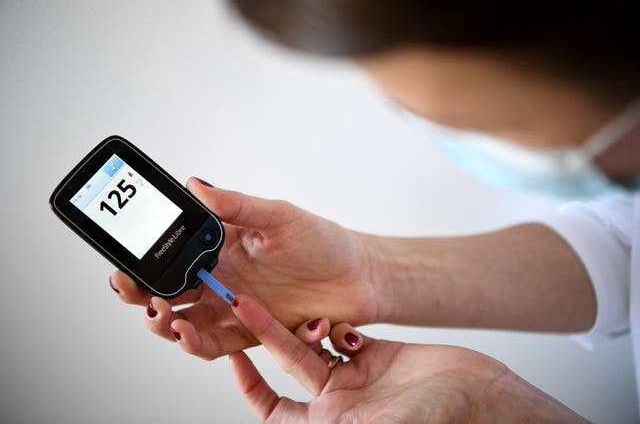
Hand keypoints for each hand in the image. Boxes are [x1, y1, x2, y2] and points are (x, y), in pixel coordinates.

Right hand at [110, 177, 379, 358]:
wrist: (359, 276)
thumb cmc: (323, 241)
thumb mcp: (279, 216)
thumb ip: (237, 205)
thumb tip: (195, 184)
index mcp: (221, 244)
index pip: (172, 252)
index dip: (145, 259)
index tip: (126, 260)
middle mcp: (221, 277)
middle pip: (168, 290)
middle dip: (142, 293)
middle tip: (132, 290)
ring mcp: (233, 306)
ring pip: (184, 321)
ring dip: (165, 322)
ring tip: (161, 314)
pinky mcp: (250, 332)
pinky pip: (214, 343)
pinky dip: (196, 342)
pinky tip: (189, 333)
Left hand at [229, 294, 588, 422]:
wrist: (482, 399)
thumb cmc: (436, 421)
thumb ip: (339, 423)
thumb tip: (293, 423)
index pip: (274, 409)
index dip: (251, 388)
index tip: (234, 359)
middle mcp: (340, 402)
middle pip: (291, 365)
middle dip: (269, 336)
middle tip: (245, 306)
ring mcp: (359, 377)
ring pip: (317, 344)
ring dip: (303, 326)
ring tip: (290, 307)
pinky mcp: (378, 355)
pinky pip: (347, 333)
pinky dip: (341, 324)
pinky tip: (342, 321)